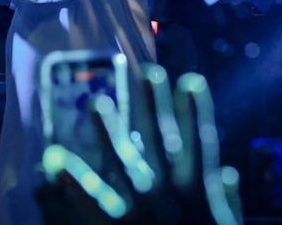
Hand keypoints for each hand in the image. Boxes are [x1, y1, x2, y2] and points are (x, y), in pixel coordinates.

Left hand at [37, 66, 241, 224]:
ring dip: (112, 130)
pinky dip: (72, 182)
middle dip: (155, 104)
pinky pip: (91, 205)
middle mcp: (173, 199)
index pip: (201, 144)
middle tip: (146, 70)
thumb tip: (227, 174)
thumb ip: (227, 206)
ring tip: (98, 101)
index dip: (197, 110)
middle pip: (163, 142)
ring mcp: (143, 214)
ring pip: (125, 162)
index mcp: (200, 199)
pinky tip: (55, 161)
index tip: (190, 78)